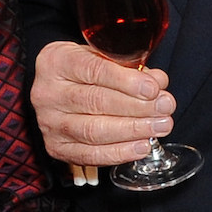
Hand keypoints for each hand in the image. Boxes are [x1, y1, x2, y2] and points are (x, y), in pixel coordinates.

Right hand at [32, 40, 172, 166]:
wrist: (57, 88)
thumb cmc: (84, 70)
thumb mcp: (103, 57)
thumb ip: (130, 67)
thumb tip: (159, 83)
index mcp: (56, 61)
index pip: (93, 70)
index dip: (126, 81)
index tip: (153, 88)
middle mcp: (47, 93)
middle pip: (95, 102)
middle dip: (137, 107)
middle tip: (165, 107)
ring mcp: (49, 123)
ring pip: (94, 131)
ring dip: (133, 130)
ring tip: (160, 126)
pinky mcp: (56, 147)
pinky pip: (90, 155)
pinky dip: (120, 152)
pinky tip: (142, 146)